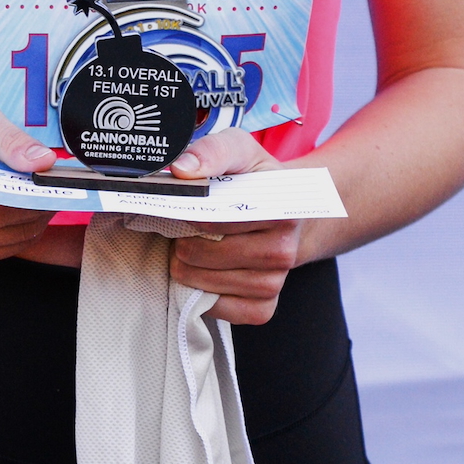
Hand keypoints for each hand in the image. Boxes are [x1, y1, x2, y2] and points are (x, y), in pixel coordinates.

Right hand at [0, 102, 57, 268]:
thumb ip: (7, 137)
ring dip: (33, 221)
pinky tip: (23, 214)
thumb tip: (42, 162)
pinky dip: (20, 236)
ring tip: (42, 197)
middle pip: (1, 223)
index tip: (55, 182)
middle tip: (56, 186)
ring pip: (5, 240)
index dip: (30, 195)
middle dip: (37, 206)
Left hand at [162, 126, 305, 325]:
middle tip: (181, 232)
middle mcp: (285, 250)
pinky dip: (205, 297)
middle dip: (185, 244)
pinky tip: (204, 276)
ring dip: (189, 271)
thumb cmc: (256, 181)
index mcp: (281, 210)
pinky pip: (225, 311)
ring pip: (213, 286)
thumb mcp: (240, 151)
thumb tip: (184, 170)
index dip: (190, 216)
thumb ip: (213, 151)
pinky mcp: (265, 307)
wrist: (283, 212)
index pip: (219, 220)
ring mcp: (277, 282)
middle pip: (211, 256)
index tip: (179, 209)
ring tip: (187, 251)